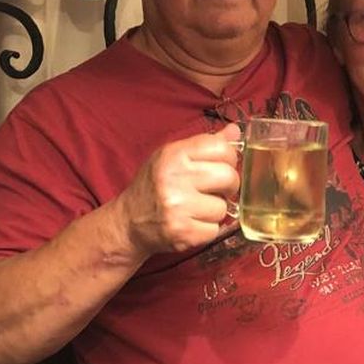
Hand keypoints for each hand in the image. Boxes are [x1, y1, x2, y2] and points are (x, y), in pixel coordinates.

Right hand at [118, 124, 241, 254]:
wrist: (128, 222)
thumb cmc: (153, 186)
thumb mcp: (172, 157)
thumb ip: (204, 144)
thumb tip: (235, 130)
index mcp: (173, 155)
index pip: (221, 148)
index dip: (228, 158)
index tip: (221, 166)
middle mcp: (174, 178)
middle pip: (229, 177)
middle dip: (228, 186)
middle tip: (215, 190)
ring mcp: (178, 207)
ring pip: (223, 207)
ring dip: (215, 210)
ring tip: (197, 208)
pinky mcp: (183, 232)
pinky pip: (215, 229)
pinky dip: (208, 229)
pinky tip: (192, 223)